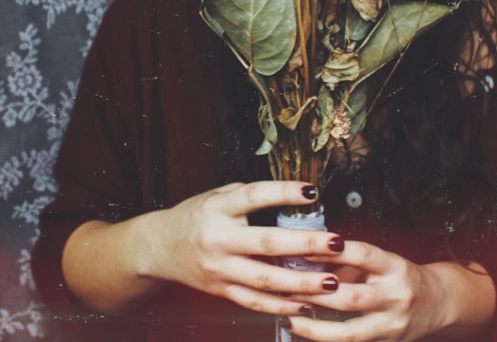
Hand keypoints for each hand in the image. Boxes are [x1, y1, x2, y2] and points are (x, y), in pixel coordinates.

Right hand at [143, 180, 345, 316]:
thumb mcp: (218, 196)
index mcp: (219, 208)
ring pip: (265, 280)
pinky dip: (283, 306)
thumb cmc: (196, 215)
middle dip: (306, 244)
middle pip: (267, 243)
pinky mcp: (222, 291)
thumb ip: (251, 196)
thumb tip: (296, 195)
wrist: (159, 248)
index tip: (312, 191)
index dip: (284, 192)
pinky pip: (256, 302)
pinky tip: (307, 304)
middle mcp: (219, 239)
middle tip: (337, 243)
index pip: (254, 196)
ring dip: (302, 283)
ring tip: (333, 281)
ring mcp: (220, 269)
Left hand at [281, 241, 494, 340]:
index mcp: (394, 268)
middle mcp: (395, 297)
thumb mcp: (383, 262)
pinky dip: (325, 340)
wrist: (438, 303)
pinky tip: (304, 332)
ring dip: (313, 327)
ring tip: (288, 317)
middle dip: (315, 294)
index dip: (333, 252)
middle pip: (351, 298)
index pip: (363, 255)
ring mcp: (390, 326)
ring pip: (348, 332)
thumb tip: (308, 259)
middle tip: (285, 286)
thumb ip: (350, 263)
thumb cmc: (402, 277)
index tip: (304, 248)